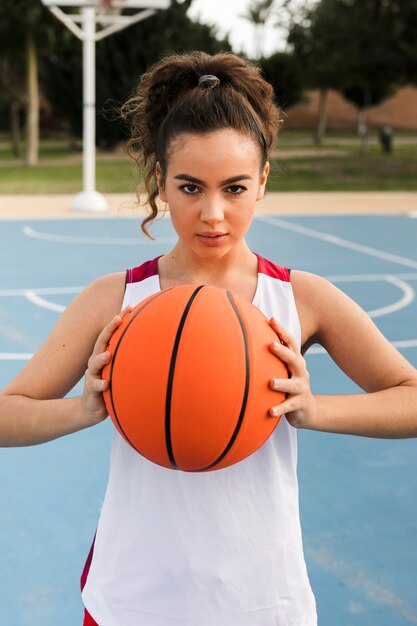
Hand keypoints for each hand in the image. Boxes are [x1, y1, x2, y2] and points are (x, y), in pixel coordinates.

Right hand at [80, 306, 131, 426]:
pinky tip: (106, 384)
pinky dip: (99, 384)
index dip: (118, 320)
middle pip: (101, 342)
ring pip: (94, 364)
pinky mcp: (92, 390)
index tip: (129, 307)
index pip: (110, 334)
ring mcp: (93, 375)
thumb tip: (154, 345)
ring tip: (108, 354)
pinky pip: (95, 386)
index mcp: (104, 354)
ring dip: (100, 358)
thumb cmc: (110, 385)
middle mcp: (96, 362)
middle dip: (110, 329)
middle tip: (118, 318)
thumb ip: (130, 358)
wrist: (93, 407)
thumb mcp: (120, 370)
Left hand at [268, 317, 316, 428]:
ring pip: (292, 385)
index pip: (291, 343)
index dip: (282, 331)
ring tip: (271, 383)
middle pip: (293, 359)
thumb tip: (253, 335)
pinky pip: (289, 406)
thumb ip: (276, 355)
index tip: (272, 319)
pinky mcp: (299, 404)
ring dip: (281, 383)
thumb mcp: (286, 369)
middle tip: (271, 345)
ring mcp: (301, 389)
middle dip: (283, 352)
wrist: (308, 410)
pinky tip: (270, 411)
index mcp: (296, 362)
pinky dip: (280, 409)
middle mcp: (300, 373)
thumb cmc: (290, 384)